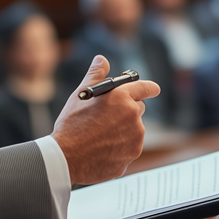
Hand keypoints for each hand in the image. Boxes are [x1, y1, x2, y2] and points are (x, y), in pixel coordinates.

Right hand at [51, 55, 160, 184]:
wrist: (65, 158)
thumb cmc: (71, 124)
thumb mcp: (81, 95)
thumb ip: (96, 75)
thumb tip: (102, 59)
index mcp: (123, 98)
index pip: (146, 88)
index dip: (149, 88)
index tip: (154, 89)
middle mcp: (133, 117)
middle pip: (138, 109)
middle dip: (127, 110)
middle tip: (109, 115)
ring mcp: (135, 139)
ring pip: (134, 131)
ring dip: (124, 131)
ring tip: (101, 135)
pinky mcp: (131, 157)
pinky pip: (128, 149)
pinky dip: (119, 149)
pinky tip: (102, 149)